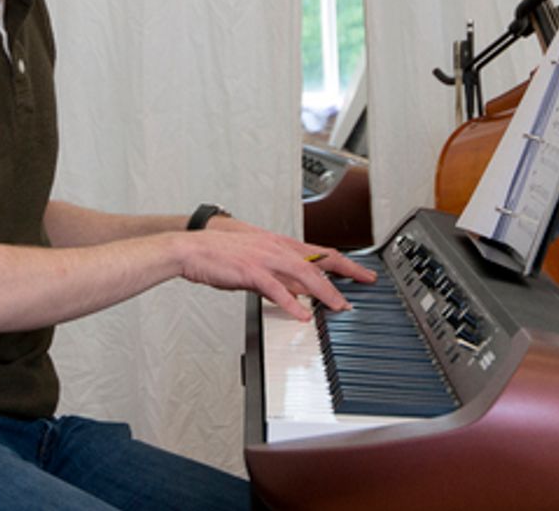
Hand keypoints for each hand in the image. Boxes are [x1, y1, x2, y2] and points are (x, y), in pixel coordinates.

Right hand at [177, 220, 375, 321]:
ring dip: (325, 291)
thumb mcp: (256, 262)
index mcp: (279, 244)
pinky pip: (276, 289)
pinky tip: (302, 315)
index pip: (320, 252)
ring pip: (304, 273)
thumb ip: (280, 276)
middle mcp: (276, 248)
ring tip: (339, 306)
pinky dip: (291, 303)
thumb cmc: (220, 255)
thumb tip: (299, 292)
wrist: (192, 249)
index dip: (344, 262)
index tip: (362, 272)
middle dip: (346, 272)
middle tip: (366, 283)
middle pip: (320, 260)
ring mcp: (265, 258)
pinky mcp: (251, 271)